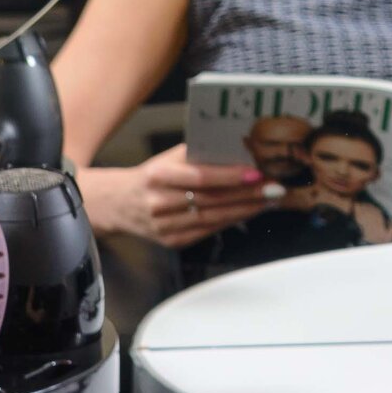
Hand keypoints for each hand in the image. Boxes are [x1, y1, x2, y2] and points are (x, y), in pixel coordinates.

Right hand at [113, 145, 266, 248]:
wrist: (117, 203)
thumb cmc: (150, 176)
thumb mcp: (168, 159)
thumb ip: (198, 155)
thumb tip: (238, 150)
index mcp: (158, 176)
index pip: (201, 178)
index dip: (231, 177)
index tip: (257, 173)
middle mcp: (159, 203)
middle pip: (211, 200)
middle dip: (247, 195)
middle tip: (275, 188)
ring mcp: (164, 226)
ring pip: (212, 218)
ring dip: (245, 210)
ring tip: (268, 200)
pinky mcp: (170, 241)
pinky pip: (206, 231)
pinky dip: (230, 222)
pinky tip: (248, 213)